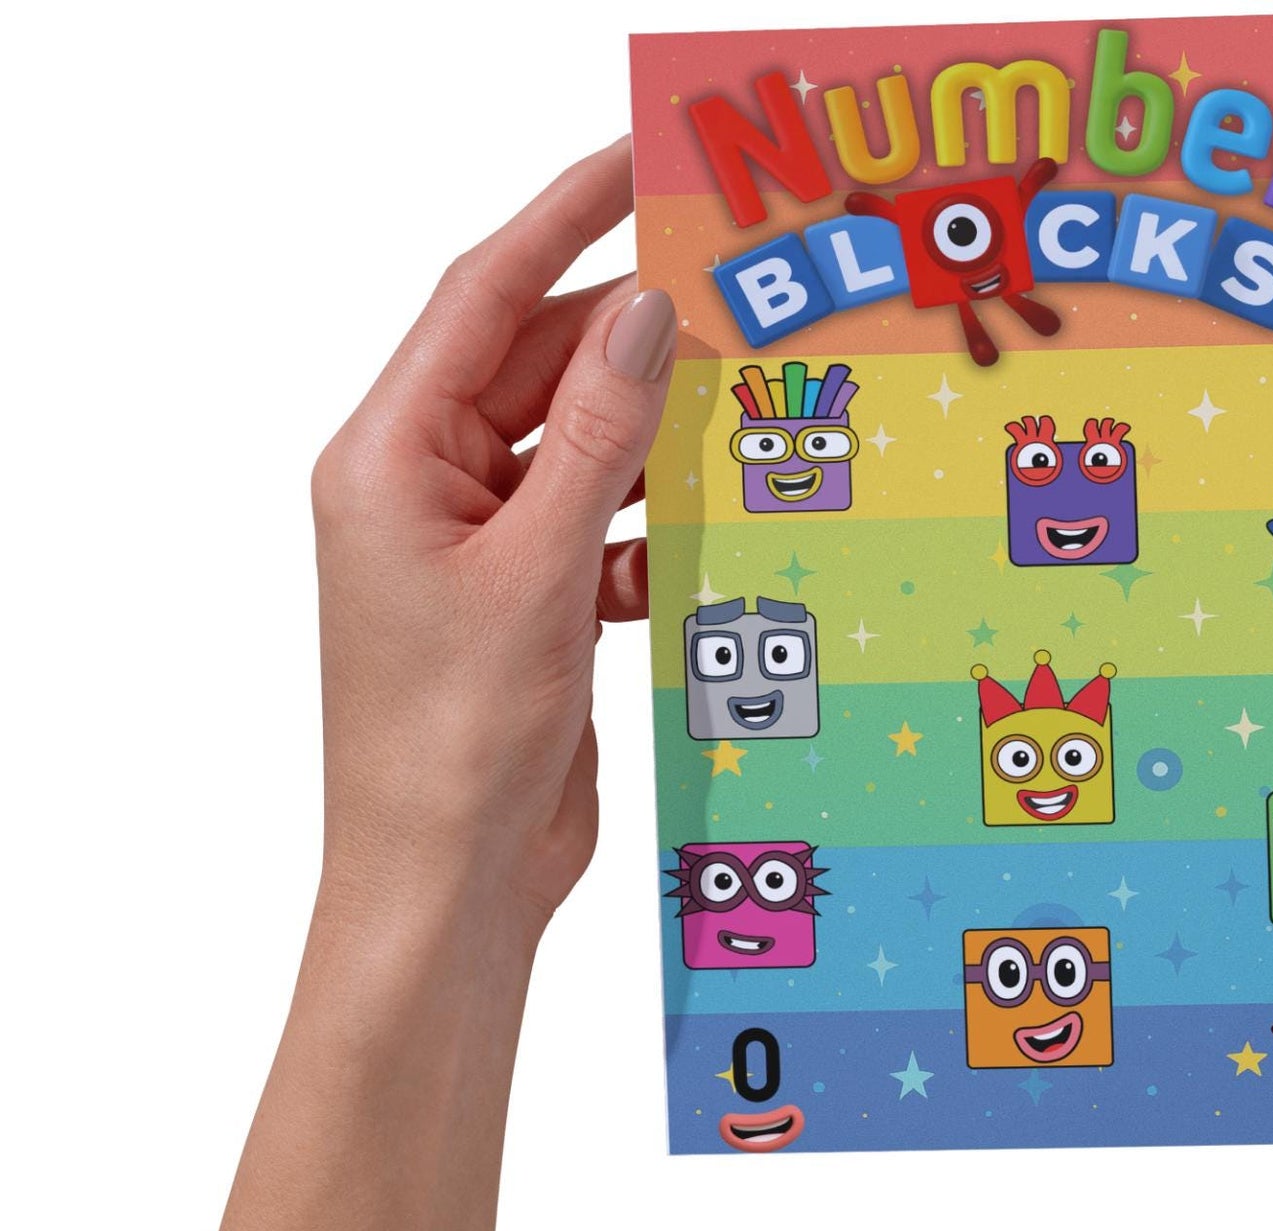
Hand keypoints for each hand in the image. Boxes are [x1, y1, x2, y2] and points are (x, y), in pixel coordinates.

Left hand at [310, 136, 671, 937]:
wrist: (450, 883)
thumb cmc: (451, 743)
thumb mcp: (535, 572)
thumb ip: (596, 437)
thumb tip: (643, 312)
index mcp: (390, 459)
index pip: (482, 300)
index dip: (561, 219)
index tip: (637, 165)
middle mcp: (429, 487)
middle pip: (540, 367)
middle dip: (631, 338)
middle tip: (736, 298)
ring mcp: (482, 546)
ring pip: (583, 447)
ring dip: (656, 439)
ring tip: (743, 413)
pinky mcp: (532, 600)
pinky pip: (604, 524)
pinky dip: (656, 527)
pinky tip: (708, 540)